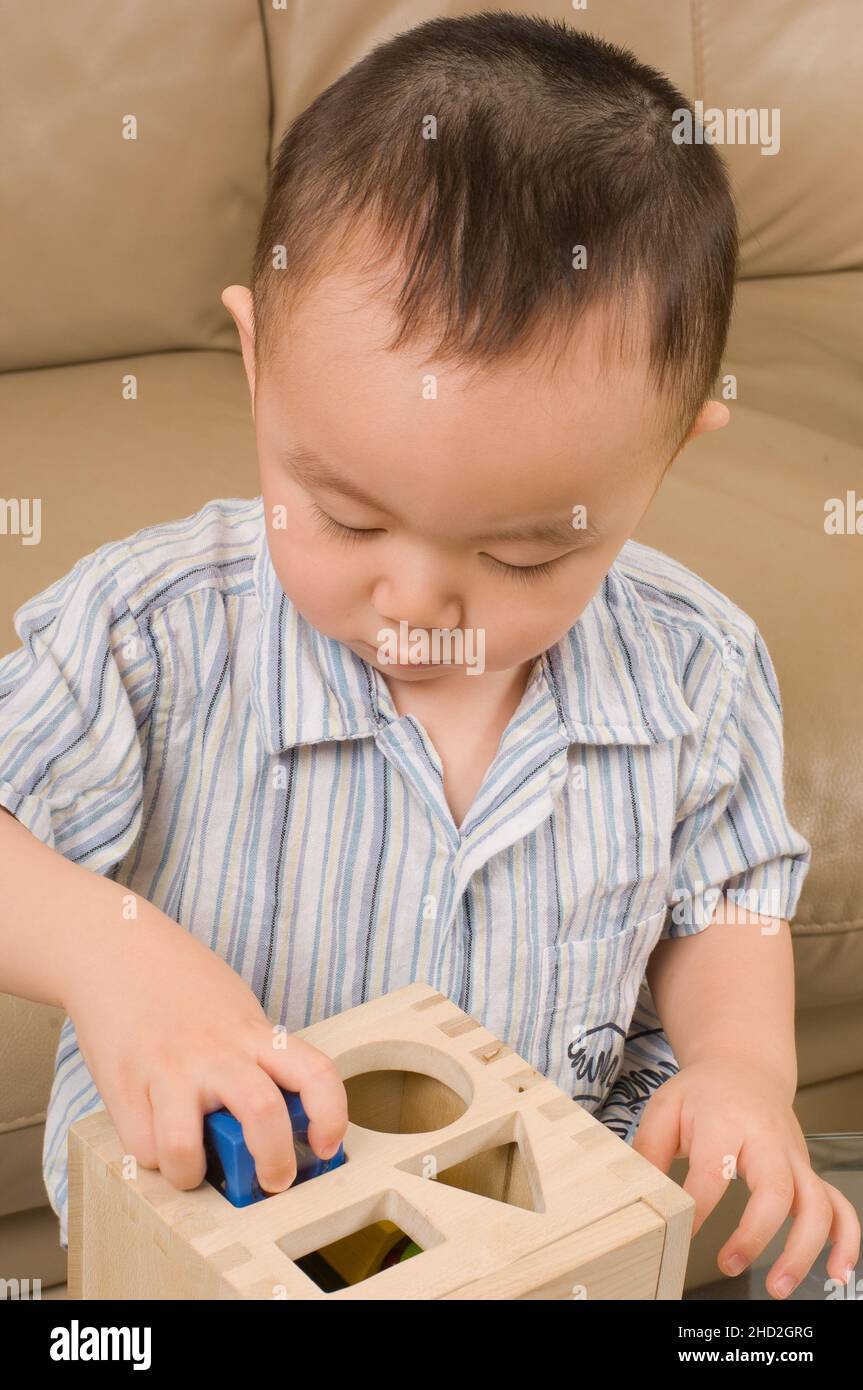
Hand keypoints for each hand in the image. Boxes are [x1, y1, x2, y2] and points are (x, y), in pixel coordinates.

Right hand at [66, 908, 347, 1197]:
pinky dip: (155, 1160)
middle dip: (274, 1162)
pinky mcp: (125, 1087)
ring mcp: (168, 1071)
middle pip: (261, 1114)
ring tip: (196, 1170)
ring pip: (186, 1148)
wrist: (117, 950)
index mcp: (253, 1032)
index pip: (315, 1073)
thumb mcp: (235, 1012)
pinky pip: (144, 1149)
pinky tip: (159, 1142)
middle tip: (273, 1179)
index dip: (332, 1116)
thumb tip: (276, 1120)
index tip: (327, 1145)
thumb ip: (255, 1058)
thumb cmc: (183, 984)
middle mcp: (216, 1052)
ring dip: (195, 1175)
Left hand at [632, 1058, 860, 1298]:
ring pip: (815, 1202)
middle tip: (730, 1264)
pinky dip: (845, 1238)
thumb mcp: (665, 1107)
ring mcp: (793, 1157)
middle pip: (776, 1188)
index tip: (681, 1234)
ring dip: (803, 1248)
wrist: (743, 1070)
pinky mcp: (808, 1171)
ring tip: (779, 1286)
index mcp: (726, 1120)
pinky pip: (839, 1204)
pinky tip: (837, 1269)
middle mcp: (767, 1139)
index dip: (698, 1206)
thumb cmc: (703, 1094)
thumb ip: (649, 1150)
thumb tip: (641, 1194)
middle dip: (756, 1234)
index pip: (713, 1168)